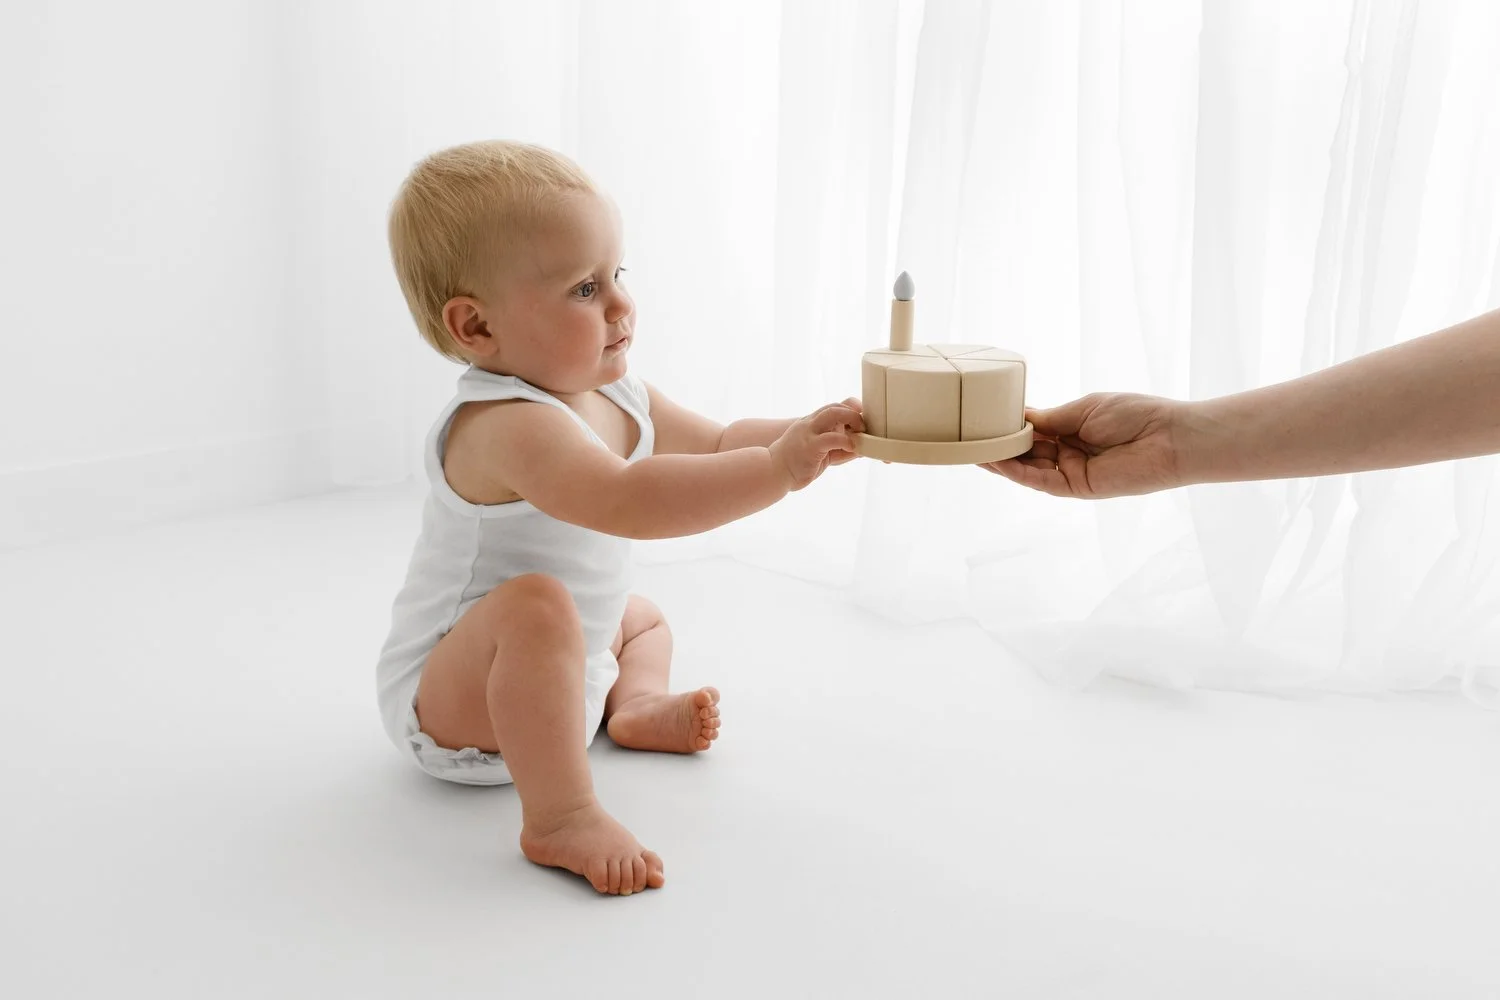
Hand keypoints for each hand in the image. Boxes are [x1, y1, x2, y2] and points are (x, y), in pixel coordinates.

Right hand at [770, 399, 863, 489]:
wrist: (772, 472)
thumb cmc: (796, 463)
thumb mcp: (819, 451)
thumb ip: (836, 446)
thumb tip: (860, 448)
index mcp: (812, 422)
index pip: (834, 407)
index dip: (850, 409)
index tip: (862, 421)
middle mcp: (810, 423)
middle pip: (836, 406)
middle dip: (854, 412)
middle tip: (864, 428)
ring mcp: (809, 433)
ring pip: (833, 413)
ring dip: (853, 419)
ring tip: (861, 433)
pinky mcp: (810, 446)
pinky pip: (831, 438)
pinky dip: (846, 441)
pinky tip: (852, 448)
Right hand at [980, 393, 1183, 497]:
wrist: (1169, 437)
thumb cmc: (1134, 415)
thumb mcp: (1083, 409)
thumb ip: (1050, 419)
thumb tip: (1019, 418)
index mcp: (1072, 430)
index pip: (1032, 431)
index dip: (1008, 427)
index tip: (982, 420)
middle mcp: (1069, 453)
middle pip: (1025, 452)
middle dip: (998, 446)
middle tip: (967, 439)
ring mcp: (1072, 472)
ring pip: (1028, 469)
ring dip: (1000, 461)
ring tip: (972, 450)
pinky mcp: (1077, 488)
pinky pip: (1041, 481)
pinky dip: (1019, 473)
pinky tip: (998, 462)